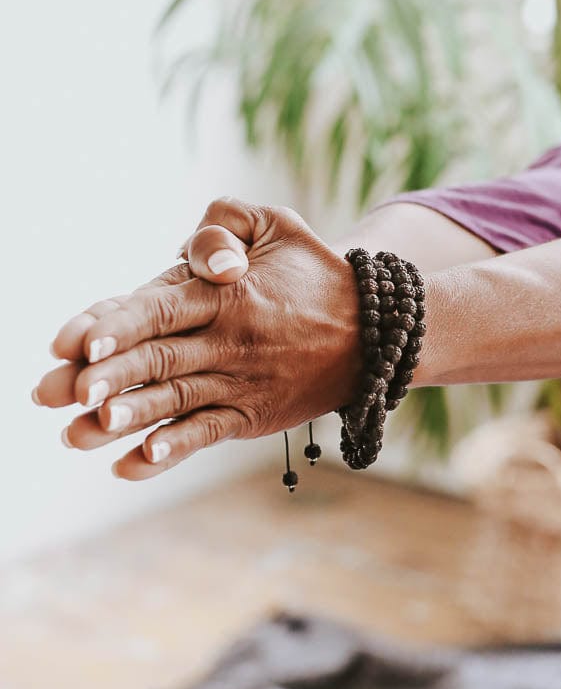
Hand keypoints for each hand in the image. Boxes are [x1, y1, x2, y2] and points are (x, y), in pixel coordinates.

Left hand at [32, 198, 363, 479]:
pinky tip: (130, 463)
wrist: (375, 332)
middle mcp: (230, 342)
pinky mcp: (251, 416)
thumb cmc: (311, 271)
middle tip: (57, 393)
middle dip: (106, 378)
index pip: (162, 307)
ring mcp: (239, 384)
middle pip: (158, 360)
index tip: (76, 344)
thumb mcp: (275, 225)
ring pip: (173, 402)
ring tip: (77, 434)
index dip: (117, 325)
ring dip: (125, 419)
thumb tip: (201, 260)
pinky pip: (206, 435)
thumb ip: (223, 225)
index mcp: (228, 294)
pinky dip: (169, 450)